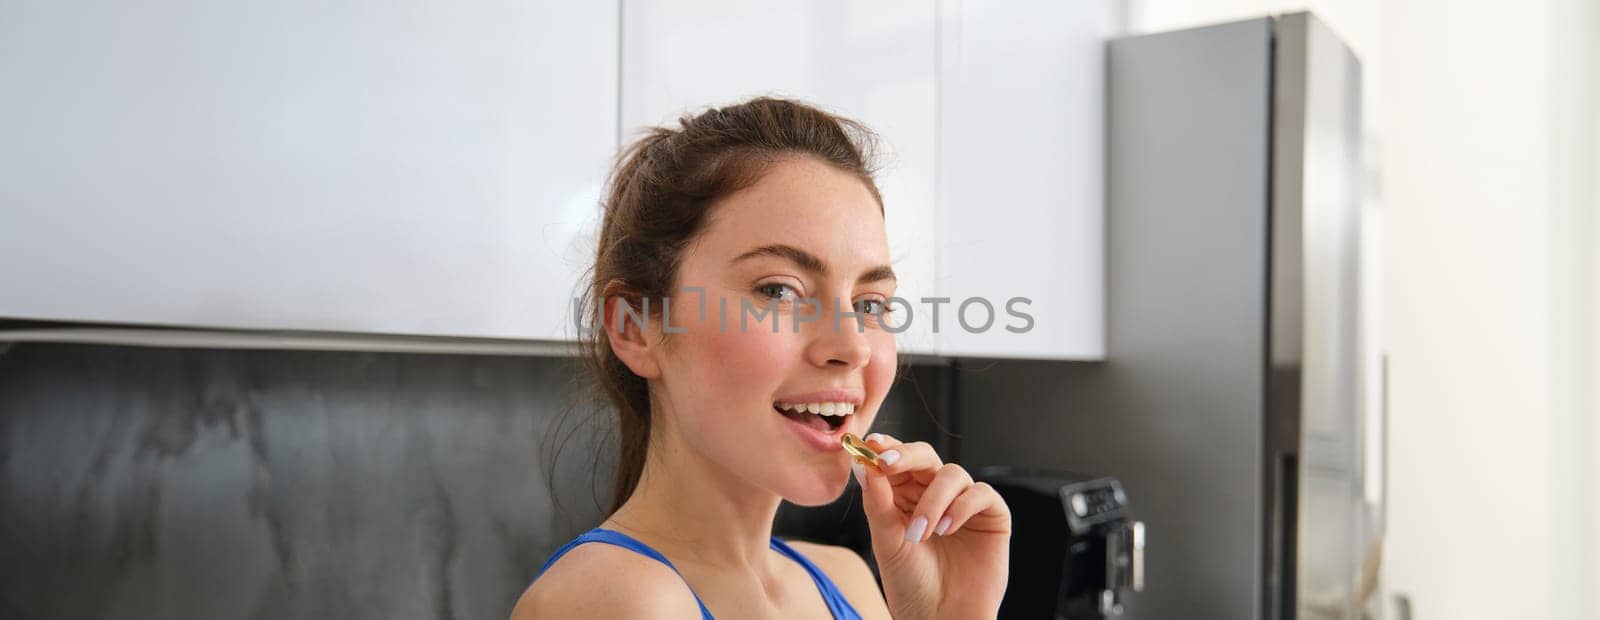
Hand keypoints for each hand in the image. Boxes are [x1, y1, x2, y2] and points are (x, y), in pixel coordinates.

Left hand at [852, 433, 1010, 618]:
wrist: (940, 619)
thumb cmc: (911, 585)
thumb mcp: (887, 542)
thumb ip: (877, 503)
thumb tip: (864, 464)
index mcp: (904, 496)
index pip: (896, 461)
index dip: (885, 448)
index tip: (870, 445)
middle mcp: (934, 494)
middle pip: (924, 457)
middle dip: (905, 456)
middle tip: (886, 463)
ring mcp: (963, 503)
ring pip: (951, 474)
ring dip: (932, 500)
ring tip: (921, 532)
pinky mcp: (992, 515)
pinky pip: (980, 493)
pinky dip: (962, 506)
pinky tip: (947, 529)